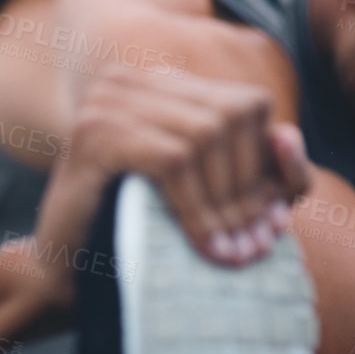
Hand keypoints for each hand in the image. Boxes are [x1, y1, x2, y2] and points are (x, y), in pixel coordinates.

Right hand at [27, 65, 309, 296]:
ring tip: (233, 251)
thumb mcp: (222, 200)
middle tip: (255, 243)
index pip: (246, 103)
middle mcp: (127, 81)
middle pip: (232, 114)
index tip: (270, 221)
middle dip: (252, 184)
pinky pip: (174, 160)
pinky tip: (204, 246)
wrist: (66, 272)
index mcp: (156, 84)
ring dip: (228, 200)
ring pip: (207, 134)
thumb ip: (269, 173)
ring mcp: (104, 102)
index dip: (266, 163)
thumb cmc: (142, 235)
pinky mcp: (94, 135)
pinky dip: (199, 207)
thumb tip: (288, 136)